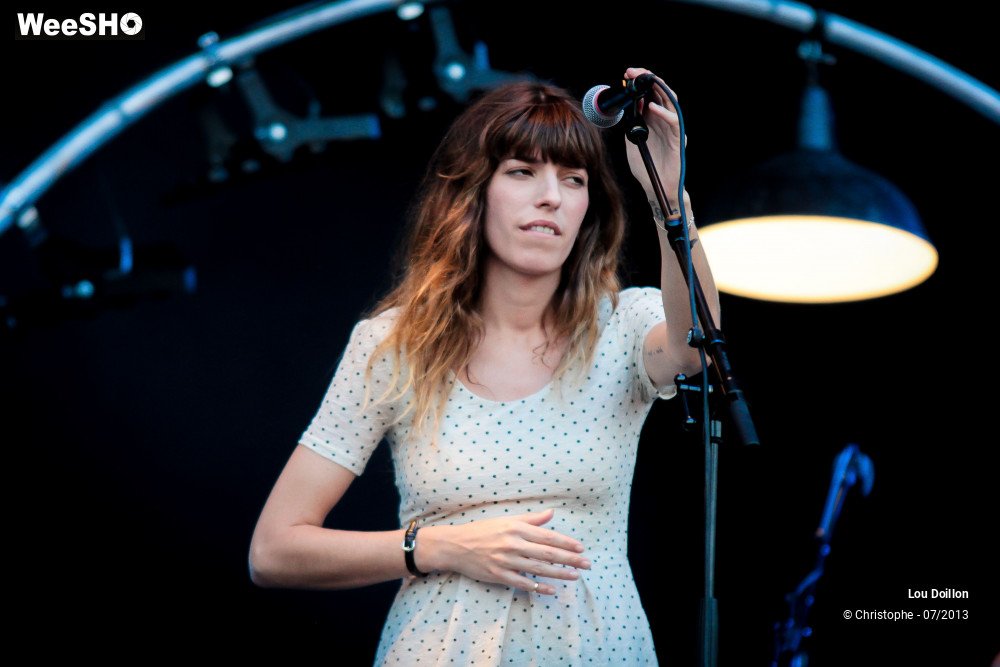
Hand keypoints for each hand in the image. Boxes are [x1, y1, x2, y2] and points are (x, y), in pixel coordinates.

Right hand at [417, 508, 589, 594]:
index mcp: (517, 528)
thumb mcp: (507, 520)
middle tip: (587, 564)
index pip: (548, 537)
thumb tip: (552, 513)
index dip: (566, 543)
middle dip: (569, 559)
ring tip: (575, 576)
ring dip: (559, 573)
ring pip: (538, 569)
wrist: (456, 545)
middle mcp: (513, 544)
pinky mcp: (498, 575)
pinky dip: (538, 587)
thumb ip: (531, 519)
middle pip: (547, 553)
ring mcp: (506, 561)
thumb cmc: (483, 530)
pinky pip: (522, 582)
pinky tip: (552, 590)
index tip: (581, 548)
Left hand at [622, 67, 684, 205]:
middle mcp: (664, 120)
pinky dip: (663, 113)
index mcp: (653, 119)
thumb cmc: (646, 166)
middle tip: (634, 72)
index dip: (640, 83)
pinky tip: (652, 107)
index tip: (627, 74)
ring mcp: (672, 128)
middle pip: (660, 93)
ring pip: (670, 102)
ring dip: (658, 90)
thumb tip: (631, 103)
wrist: (656, 187)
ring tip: (646, 81)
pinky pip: (673, 122)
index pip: (649, 94)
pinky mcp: (678, 139)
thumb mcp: (633, 140)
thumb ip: (632, 123)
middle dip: (648, 80)